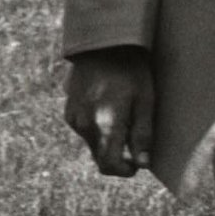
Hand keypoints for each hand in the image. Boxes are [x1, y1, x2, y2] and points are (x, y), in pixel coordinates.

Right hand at [63, 47, 154, 176]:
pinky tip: (109, 108)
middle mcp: (85, 126)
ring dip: (107, 142)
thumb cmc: (130, 72)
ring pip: (92, 144)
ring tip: (124, 118)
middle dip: (117, 157)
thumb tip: (143, 164)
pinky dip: (97, 129)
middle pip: (100, 157)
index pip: (109, 166)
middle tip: (135, 142)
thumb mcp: (145, 101)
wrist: (102, 45)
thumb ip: (143, 134)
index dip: (125, 170)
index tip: (137, 164)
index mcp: (104, 126)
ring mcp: (74, 119)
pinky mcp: (69, 111)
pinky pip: (84, 130)